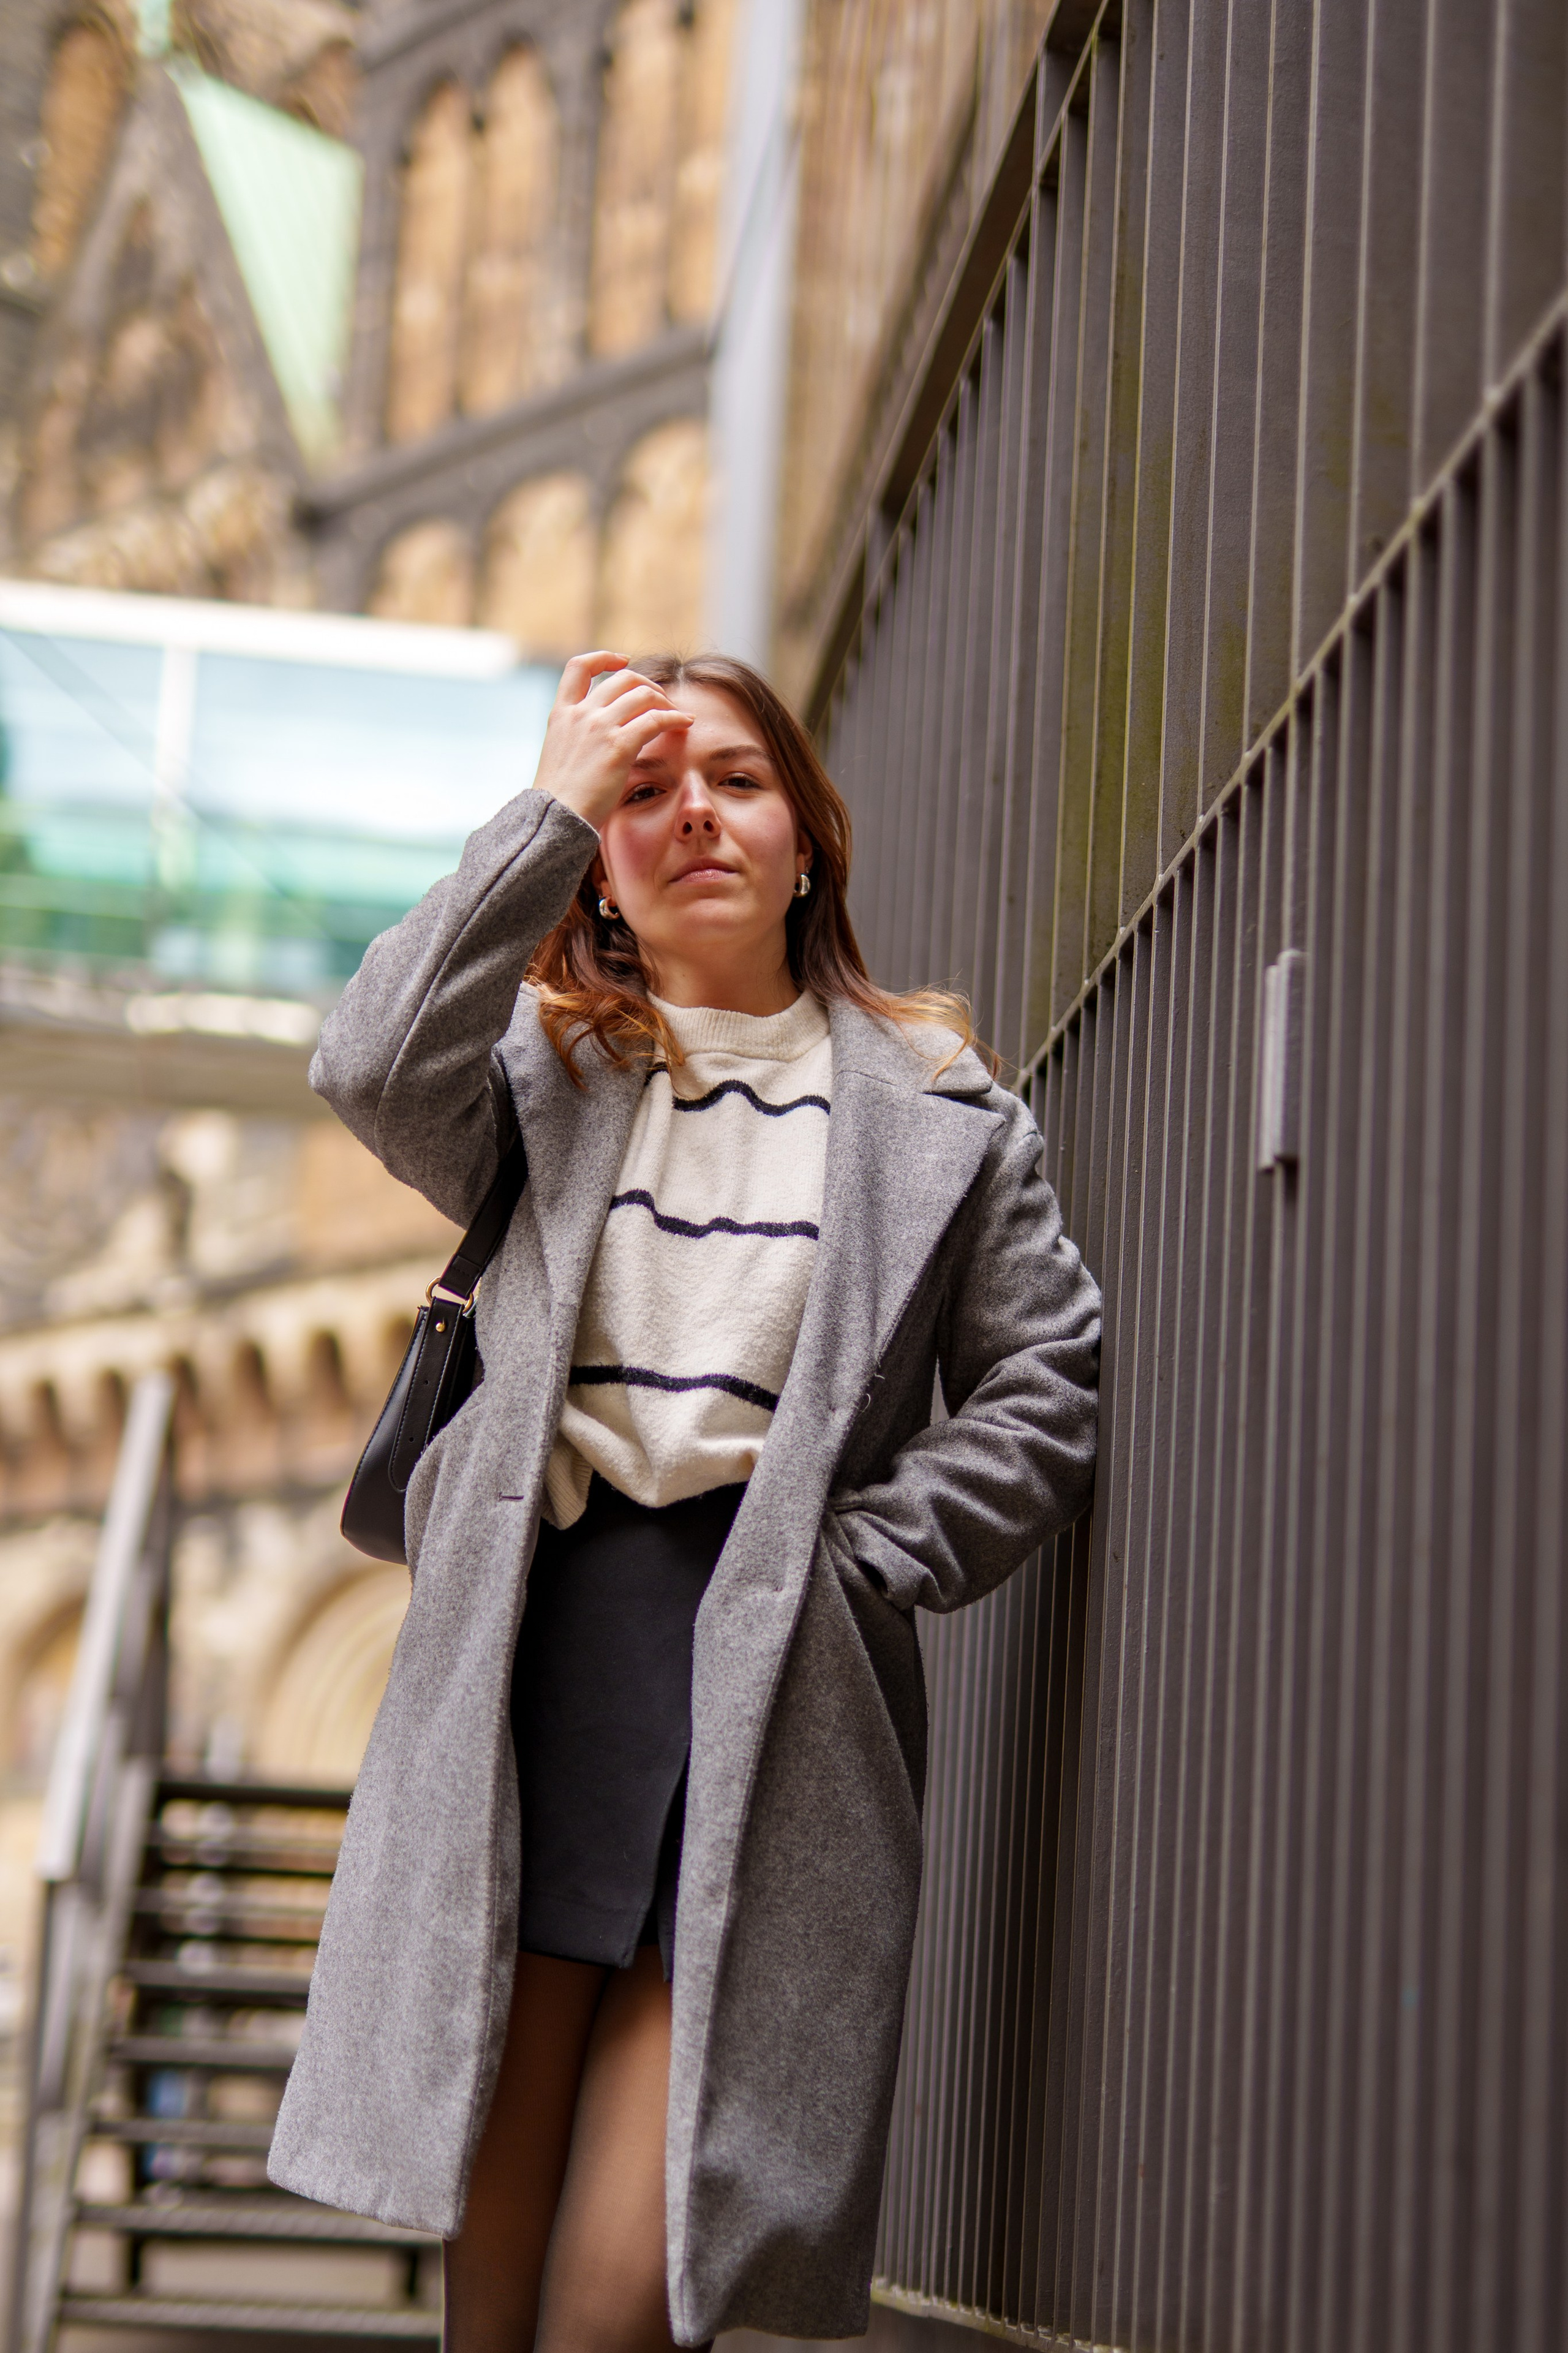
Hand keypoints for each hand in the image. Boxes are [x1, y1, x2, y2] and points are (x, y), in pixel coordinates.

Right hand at [529, 652, 692, 830]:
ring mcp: (599, 727)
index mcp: (561, 714)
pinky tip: (686, 724)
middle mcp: (580, 714)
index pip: (578, 667)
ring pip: (643, 694)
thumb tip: (599, 742)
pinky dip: (676, 717)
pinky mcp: (619, 746)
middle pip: (622, 679)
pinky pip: (656, 719)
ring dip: (665, 701)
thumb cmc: (560, 800)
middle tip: (661, 701)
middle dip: (647, 685)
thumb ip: (577, 739)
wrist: (555, 819)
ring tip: (676, 715)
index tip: (622, 661)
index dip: (603, 658)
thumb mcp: (560, 757)